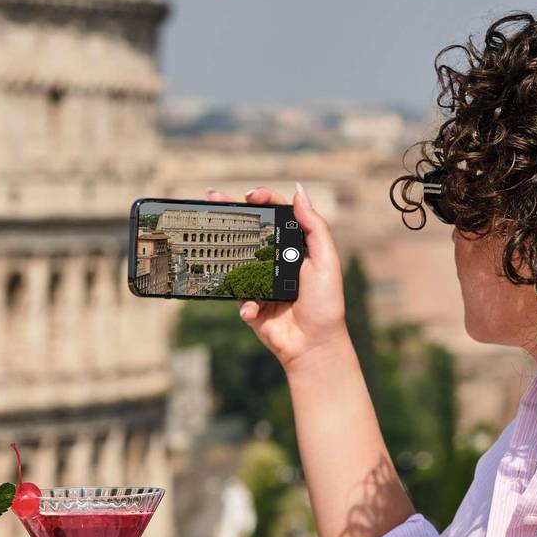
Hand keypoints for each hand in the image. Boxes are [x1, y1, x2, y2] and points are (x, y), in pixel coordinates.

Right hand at [204, 184, 348, 371]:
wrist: (312, 345)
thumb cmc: (325, 303)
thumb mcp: (326, 261)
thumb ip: (314, 227)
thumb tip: (299, 191)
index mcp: (296, 247)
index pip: (278, 214)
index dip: (264, 199)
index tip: (250, 195)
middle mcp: (276, 260)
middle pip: (251, 230)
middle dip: (230, 214)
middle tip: (212, 198)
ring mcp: (261, 280)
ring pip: (237, 259)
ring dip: (224, 251)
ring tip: (210, 241)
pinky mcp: (250, 302)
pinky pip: (238, 294)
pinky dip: (245, 302)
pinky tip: (254, 309)